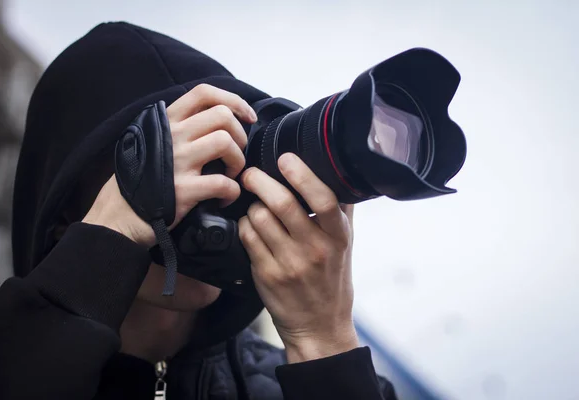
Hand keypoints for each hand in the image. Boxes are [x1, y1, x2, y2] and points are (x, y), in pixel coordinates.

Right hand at [83, 84, 256, 245]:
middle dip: (240, 135)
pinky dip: (233, 191)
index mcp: (165, 122)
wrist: (117, 217)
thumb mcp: (150, 141)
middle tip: (235, 154)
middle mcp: (171, 136)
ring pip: (226, 143)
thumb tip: (214, 121)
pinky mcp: (183, 190)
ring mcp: (177, 162)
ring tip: (230, 175)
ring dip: (238, 161)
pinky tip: (225, 198)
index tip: (248, 117)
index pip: (204, 93)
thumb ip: (176, 128)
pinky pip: (224, 183)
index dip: (234, 101)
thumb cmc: (139, 180)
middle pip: (223, 116)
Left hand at [238, 153, 357, 362]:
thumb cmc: (331, 280)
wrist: (319, 325)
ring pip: (259, 217)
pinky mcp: (267, 275)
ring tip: (255, 204)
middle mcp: (315, 249)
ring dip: (252, 204)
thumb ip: (342, 211)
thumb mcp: (345, 245)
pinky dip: (245, 224)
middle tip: (251, 173)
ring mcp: (289, 264)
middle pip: (282, 204)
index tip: (286, 159)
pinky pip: (247, 237)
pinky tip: (251, 225)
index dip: (302, 174)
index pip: (324, 198)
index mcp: (338, 237)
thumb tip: (339, 174)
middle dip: (260, 180)